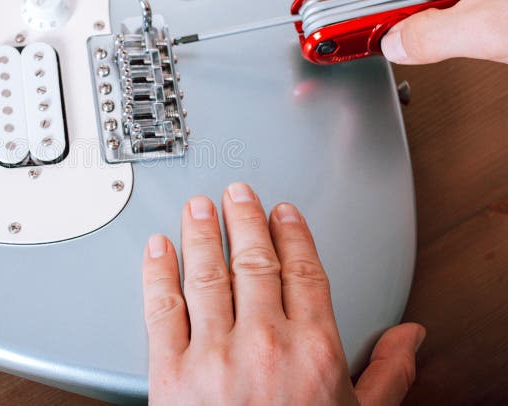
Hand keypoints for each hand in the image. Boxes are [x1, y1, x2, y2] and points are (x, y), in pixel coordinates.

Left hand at [142, 183, 424, 404]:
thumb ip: (387, 373)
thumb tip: (410, 337)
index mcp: (313, 350)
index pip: (303, 271)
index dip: (291, 234)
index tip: (283, 213)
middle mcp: (263, 343)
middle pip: (255, 262)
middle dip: (246, 221)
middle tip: (238, 194)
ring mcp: (213, 356)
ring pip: (207, 275)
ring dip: (202, 234)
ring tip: (199, 207)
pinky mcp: (170, 372)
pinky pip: (161, 308)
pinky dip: (157, 273)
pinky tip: (158, 249)